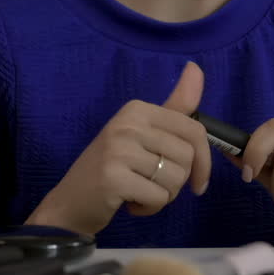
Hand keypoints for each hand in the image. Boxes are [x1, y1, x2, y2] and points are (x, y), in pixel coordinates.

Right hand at [26, 61, 212, 235]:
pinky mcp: (113, 178)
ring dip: (163, 196)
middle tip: (150, 184)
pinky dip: (149, 208)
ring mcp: (118, 149)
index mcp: (137, 109)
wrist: (70, 203)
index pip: (194, 130)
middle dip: (177, 181)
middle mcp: (128, 123)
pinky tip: (129, 203)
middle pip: (187, 157)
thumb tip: (196, 66)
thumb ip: (174, 106)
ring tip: (138, 191)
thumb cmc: (113, 169)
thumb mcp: (144, 133)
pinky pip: (159, 198)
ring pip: (175, 179)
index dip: (204, 161)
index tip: (198, 181)